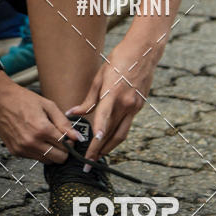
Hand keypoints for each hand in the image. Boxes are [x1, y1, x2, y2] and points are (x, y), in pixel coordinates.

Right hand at [0, 73, 82, 163]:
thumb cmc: (23, 99)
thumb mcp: (47, 105)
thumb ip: (64, 122)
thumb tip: (77, 137)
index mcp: (42, 129)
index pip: (66, 147)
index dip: (71, 142)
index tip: (69, 137)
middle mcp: (32, 142)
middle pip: (58, 159)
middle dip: (63, 151)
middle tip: (60, 139)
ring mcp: (22, 149)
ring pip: (47, 161)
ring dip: (51, 152)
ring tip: (46, 137)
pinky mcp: (15, 152)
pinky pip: (34, 158)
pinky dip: (38, 151)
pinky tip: (34, 137)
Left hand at [66, 39, 161, 161]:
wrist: (143, 52)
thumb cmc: (118, 61)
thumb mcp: (99, 77)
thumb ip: (88, 99)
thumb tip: (72, 113)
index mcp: (113, 93)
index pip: (104, 117)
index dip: (99, 132)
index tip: (93, 146)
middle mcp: (126, 103)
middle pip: (113, 133)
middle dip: (100, 149)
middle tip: (89, 162)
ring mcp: (135, 106)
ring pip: (122, 133)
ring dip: (110, 147)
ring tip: (98, 157)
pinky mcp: (139, 106)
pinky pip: (127, 124)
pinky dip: (117, 134)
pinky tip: (108, 139)